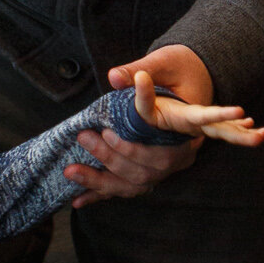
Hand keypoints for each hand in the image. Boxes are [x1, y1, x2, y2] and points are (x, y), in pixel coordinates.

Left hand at [64, 43, 217, 206]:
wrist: (192, 77)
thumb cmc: (182, 69)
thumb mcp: (165, 63)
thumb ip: (140, 69)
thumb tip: (114, 76)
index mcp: (187, 134)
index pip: (160, 152)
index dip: (132, 148)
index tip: (106, 130)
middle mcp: (179, 156)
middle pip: (144, 172)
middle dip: (109, 158)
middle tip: (83, 137)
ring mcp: (164, 167)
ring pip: (132, 185)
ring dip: (99, 181)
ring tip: (71, 170)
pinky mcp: (148, 168)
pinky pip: (125, 187)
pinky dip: (100, 194)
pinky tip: (77, 200)